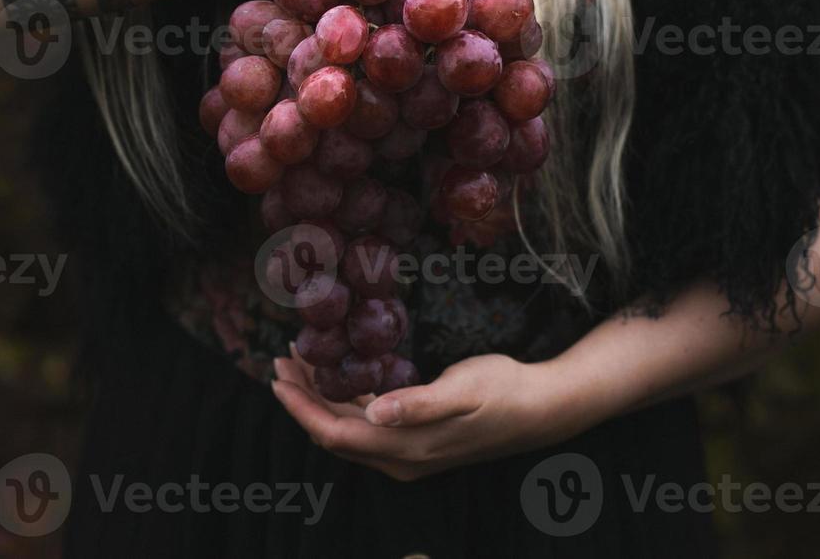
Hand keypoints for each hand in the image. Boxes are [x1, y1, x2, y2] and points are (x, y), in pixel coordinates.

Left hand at [272, 347, 576, 481]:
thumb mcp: (463, 389)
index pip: (334, 433)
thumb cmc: (503, 391)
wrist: (540, 410)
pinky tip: (341, 375)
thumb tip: (375, 413)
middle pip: (334, 433)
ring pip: (348, 429)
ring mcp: (407, 455)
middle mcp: (399, 460)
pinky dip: (345, 400)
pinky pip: (366, 427)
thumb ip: (418, 404)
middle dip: (304, 398)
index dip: (302, 407)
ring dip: (321, 397)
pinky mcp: (416, 443)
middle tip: (283, 358)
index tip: (279, 377)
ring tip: (302, 360)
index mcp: (405, 449)